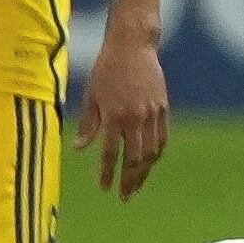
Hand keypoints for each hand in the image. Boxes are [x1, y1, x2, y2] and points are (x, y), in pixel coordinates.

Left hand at [76, 27, 170, 199]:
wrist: (133, 46)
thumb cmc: (106, 68)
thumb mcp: (91, 95)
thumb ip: (88, 124)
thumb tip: (80, 149)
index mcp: (114, 115)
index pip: (110, 153)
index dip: (107, 173)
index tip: (104, 188)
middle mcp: (135, 117)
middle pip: (134, 158)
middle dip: (129, 180)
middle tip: (124, 196)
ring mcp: (152, 113)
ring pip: (151, 152)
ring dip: (144, 172)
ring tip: (137, 185)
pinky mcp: (163, 107)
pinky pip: (162, 137)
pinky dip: (156, 153)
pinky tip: (150, 163)